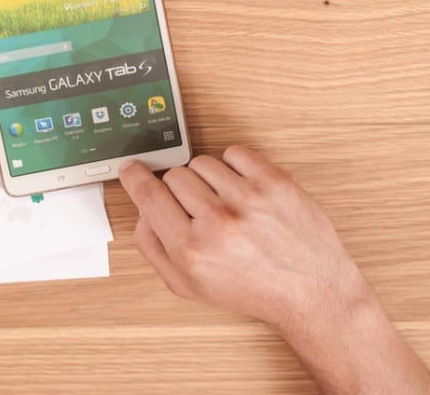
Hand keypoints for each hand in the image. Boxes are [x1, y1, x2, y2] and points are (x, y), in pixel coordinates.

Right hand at [119, 146, 428, 392]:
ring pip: (201, 162)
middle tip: (197, 208)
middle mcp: (217, 222)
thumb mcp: (187, 286)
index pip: (148, 195)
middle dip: (179, 189)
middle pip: (173, 176)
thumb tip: (143, 210)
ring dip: (206, 178)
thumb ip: (153, 247)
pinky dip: (233, 166)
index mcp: (190, 249)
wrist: (311, 291)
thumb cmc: (251, 289)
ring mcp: (248, 199)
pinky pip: (234, 152)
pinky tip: (241, 189)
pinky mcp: (274, 183)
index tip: (131, 168)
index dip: (134, 177)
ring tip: (224, 201)